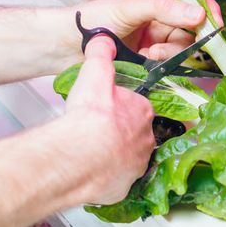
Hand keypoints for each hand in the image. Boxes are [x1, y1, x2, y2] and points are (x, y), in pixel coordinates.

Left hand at [60, 0, 223, 66]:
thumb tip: (199, 14)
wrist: (67, 46)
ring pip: (182, 45)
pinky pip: (170, 59)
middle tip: (167, 43)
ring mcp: (156, 34)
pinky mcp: (150, 54)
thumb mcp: (130, 9)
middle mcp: (159, 12)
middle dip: (184, 37)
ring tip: (151, 52)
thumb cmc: (92, 19)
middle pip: (191, 26)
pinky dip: (162, 61)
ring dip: (171, 51)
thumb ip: (164, 10)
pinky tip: (147, 58)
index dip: (206, 8)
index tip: (215, 22)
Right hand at [64, 36, 155, 204]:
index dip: (121, 108)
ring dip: (114, 156)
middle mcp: (145, 140)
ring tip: (93, 152)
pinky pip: (117, 181)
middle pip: (134, 134)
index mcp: (142, 111)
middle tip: (97, 132)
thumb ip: (100, 54)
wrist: (80, 155)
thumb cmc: (90, 117)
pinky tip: (92, 172)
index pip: (137, 107)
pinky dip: (107, 177)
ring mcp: (136, 165)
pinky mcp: (124, 186)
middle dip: (119, 133)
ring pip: (127, 159)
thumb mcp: (94, 73)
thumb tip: (103, 40)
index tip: (107, 111)